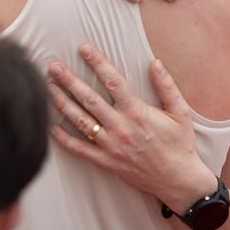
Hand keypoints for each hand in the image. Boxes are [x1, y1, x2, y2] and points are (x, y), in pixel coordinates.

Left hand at [46, 44, 217, 212]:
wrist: (177, 180)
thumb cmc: (180, 144)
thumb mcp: (181, 112)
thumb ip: (167, 86)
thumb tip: (155, 63)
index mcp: (138, 112)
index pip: (113, 81)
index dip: (98, 63)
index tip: (84, 49)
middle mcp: (121, 127)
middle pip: (90, 99)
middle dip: (69, 80)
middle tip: (53, 66)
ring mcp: (112, 146)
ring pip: (81, 121)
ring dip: (62, 103)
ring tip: (48, 88)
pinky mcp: (107, 162)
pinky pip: (80, 150)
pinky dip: (64, 139)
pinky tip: (51, 127)